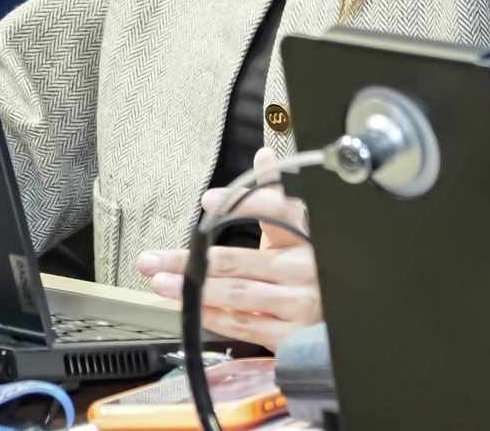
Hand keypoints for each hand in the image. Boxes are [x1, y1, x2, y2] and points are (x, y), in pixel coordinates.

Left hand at [137, 152, 321, 350]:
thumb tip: (265, 154)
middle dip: (191, 259)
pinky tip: (191, 308)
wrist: (335, 321)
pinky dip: (214, 316)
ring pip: (237, 293)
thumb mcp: (291, 233)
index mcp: (303, 237)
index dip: (242, 204)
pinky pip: (244, 324)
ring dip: (194, 288)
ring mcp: (298, 302)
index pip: (275, 211)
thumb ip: (274, 196)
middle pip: (238, 260)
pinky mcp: (290, 334)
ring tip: (162, 283)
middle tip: (154, 259)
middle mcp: (303, 268)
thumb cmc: (302, 273)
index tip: (207, 200)